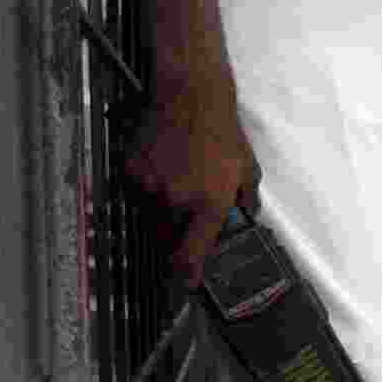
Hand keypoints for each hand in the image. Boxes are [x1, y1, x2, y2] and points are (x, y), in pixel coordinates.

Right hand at [125, 86, 259, 288]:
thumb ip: (247, 202)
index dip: (188, 275)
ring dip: (164, 214)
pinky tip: (165, 169)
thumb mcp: (248, 170)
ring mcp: (152, 186)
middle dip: (177, 241)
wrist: (191, 96)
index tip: (188, 285)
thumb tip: (246, 220)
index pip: (192, 254)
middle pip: (169, 240)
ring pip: (153, 217)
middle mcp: (178, 201)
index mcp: (209, 205)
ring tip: (179, 187)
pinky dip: (149, 189)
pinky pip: (139, 192)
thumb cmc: (224, 133)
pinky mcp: (133, 171)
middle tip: (186, 229)